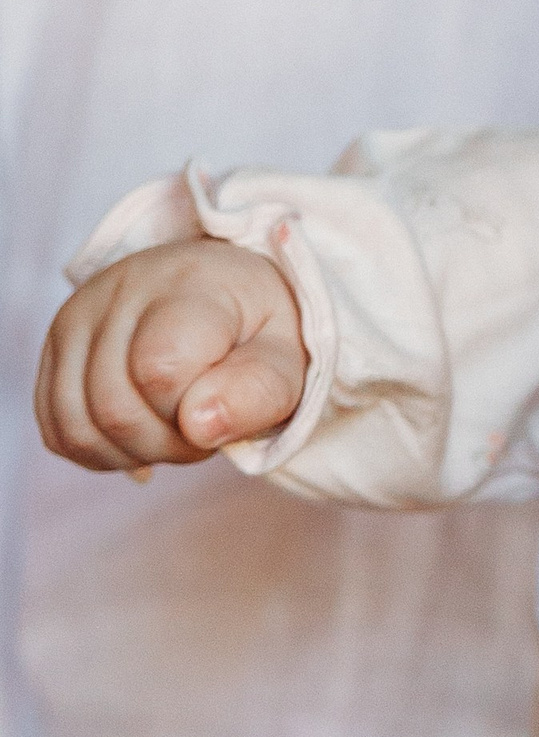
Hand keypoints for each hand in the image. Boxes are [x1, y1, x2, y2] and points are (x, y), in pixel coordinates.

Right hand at [36, 242, 308, 472]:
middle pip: (115, 409)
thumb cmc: (259, 325)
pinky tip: (141, 431)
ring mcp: (75, 319)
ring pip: (79, 428)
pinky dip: (102, 451)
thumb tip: (200, 426)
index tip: (227, 403)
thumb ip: (260, 388)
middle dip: (169, 444)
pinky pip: (57, 431)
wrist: (223, 289)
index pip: (159, 370)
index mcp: (184, 284)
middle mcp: (116, 293)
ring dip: (134, 452)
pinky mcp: (52, 350)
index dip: (195, 414)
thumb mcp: (288, 352)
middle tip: (205, 424)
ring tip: (175, 427)